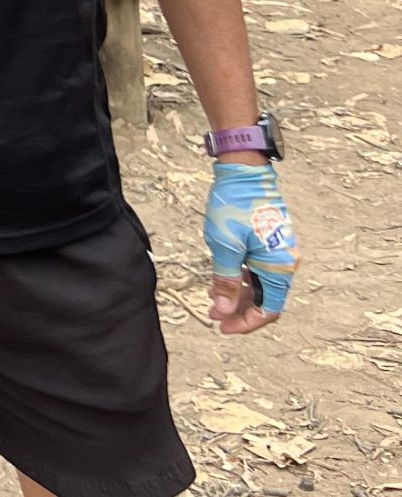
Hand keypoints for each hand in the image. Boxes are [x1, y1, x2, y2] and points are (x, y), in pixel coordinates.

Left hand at [205, 159, 297, 334]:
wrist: (244, 170)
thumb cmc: (235, 204)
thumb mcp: (225, 245)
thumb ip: (225, 280)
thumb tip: (224, 308)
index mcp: (279, 267)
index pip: (268, 309)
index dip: (246, 323)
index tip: (223, 327)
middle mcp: (285, 261)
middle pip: (264, 299)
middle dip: (238, 309)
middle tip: (213, 314)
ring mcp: (278, 250)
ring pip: (259, 284)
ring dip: (238, 294)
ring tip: (212, 297)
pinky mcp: (269, 241)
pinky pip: (258, 268)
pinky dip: (241, 277)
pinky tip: (222, 278)